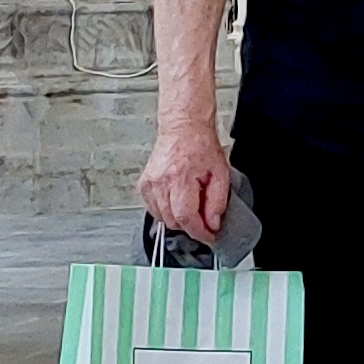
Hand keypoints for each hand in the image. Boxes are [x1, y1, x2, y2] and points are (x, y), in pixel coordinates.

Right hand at [138, 124, 232, 242]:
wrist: (183, 127)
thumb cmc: (201, 145)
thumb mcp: (221, 172)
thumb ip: (218, 201)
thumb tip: (212, 224)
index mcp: (180, 177)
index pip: (186, 218)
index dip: (199, 232)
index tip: (209, 236)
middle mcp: (161, 182)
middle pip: (173, 221)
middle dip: (191, 225)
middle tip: (204, 216)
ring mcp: (149, 184)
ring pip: (163, 219)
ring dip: (179, 218)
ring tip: (191, 202)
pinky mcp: (143, 185)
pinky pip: (154, 210)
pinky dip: (167, 211)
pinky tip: (178, 200)